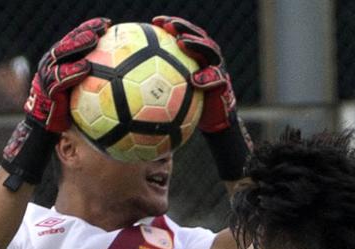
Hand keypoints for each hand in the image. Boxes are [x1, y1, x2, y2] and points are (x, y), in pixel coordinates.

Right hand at [24, 17, 109, 131]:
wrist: (49, 127)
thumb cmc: (70, 112)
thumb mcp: (85, 96)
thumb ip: (99, 83)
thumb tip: (127, 78)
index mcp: (61, 61)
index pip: (75, 40)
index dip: (89, 29)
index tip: (107, 24)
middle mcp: (53, 63)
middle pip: (69, 42)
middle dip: (84, 32)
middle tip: (102, 27)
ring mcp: (47, 74)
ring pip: (62, 53)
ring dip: (78, 44)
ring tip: (93, 39)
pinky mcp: (46, 87)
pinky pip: (60, 77)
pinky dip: (73, 71)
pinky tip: (86, 67)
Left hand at [151, 15, 237, 132]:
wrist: (212, 121)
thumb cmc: (188, 106)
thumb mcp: (170, 92)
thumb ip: (156, 81)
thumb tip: (131, 73)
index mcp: (196, 56)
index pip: (185, 34)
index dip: (172, 24)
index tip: (155, 21)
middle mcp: (208, 59)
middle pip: (199, 36)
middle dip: (184, 28)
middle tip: (170, 26)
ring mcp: (217, 70)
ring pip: (210, 51)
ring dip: (196, 45)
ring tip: (182, 42)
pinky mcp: (224, 85)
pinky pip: (217, 79)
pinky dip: (207, 78)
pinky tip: (195, 80)